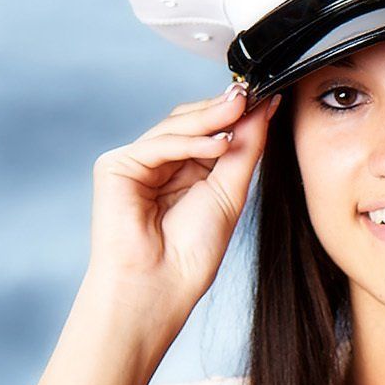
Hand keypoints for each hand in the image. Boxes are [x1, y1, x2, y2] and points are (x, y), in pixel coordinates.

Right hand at [85, 84, 280, 314]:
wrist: (159, 289)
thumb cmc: (192, 254)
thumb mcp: (230, 192)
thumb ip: (245, 149)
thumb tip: (266, 107)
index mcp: (185, 171)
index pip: (210, 131)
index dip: (237, 115)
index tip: (269, 98)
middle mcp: (159, 164)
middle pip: (191, 123)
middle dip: (224, 110)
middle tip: (254, 95)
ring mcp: (135, 163)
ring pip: (175, 127)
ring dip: (211, 118)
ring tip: (242, 109)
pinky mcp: (115, 167)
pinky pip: (158, 144)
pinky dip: (189, 141)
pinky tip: (219, 143)